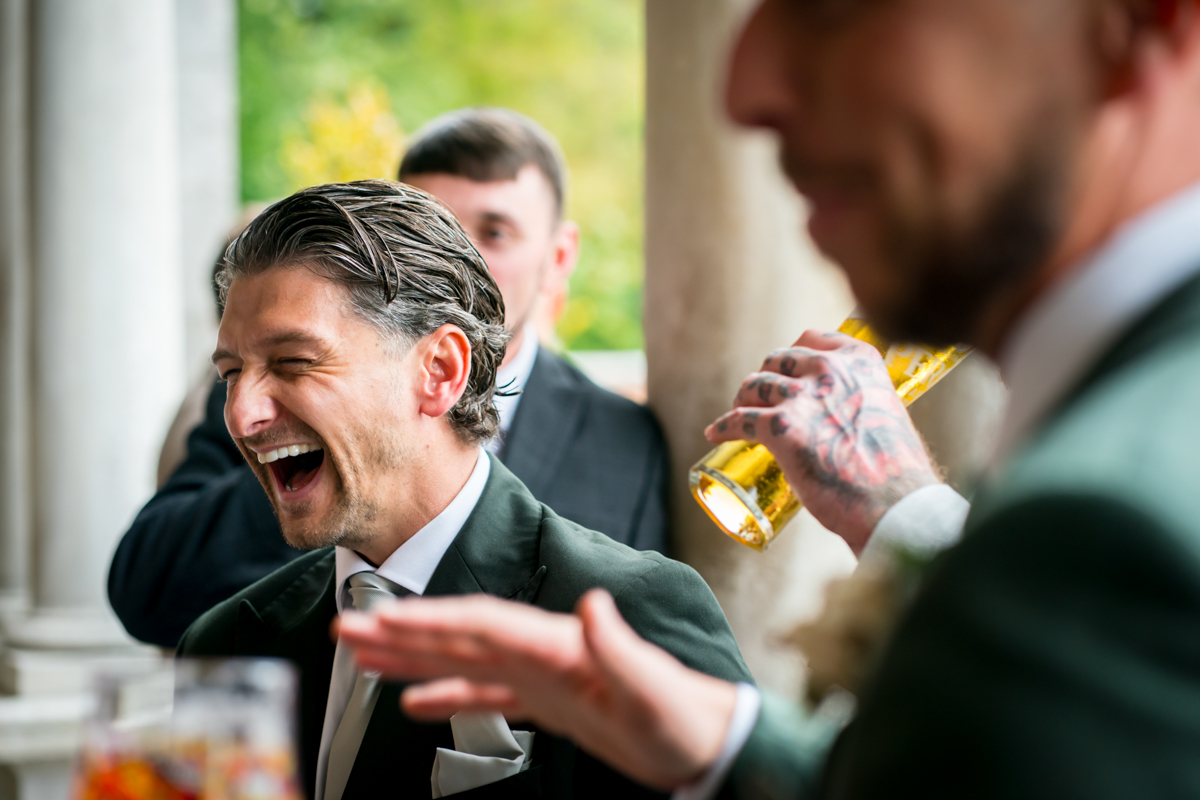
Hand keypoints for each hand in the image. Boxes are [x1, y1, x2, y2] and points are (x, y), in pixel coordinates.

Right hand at [335, 589, 737, 790]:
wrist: (706, 739)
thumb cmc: (682, 715)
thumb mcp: (650, 687)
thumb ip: (617, 646)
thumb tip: (590, 603)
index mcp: (557, 642)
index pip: (480, 623)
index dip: (430, 619)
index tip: (383, 616)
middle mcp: (542, 651)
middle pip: (459, 636)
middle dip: (403, 631)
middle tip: (348, 627)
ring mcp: (541, 676)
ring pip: (462, 663)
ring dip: (412, 657)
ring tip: (364, 656)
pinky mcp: (548, 702)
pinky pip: (484, 697)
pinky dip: (447, 697)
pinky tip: (414, 704)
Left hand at [705, 329, 939, 552]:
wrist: (893, 503)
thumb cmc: (894, 470)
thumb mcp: (884, 411)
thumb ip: (860, 400)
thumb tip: (837, 414)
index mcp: (859, 360)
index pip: (810, 338)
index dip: (791, 357)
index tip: (784, 372)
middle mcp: (829, 369)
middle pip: (776, 360)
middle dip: (765, 378)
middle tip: (759, 400)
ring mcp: (802, 396)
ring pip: (754, 386)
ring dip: (742, 399)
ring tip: (738, 413)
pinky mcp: (780, 427)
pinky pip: (739, 420)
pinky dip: (723, 427)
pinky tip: (716, 433)